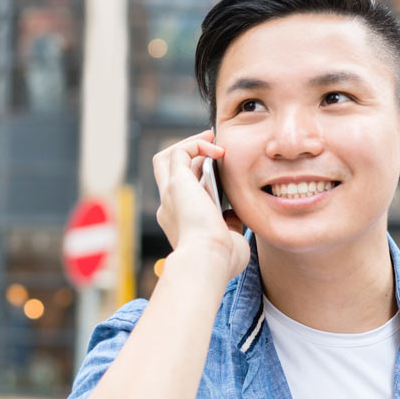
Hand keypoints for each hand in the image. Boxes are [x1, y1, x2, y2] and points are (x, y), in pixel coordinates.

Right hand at [153, 130, 249, 278]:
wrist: (210, 260)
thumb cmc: (222, 260)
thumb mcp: (229, 241)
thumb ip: (229, 226)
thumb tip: (233, 215)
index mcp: (180, 223)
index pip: (184, 193)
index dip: (198, 178)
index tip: (219, 173)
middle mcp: (169, 207)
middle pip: (166, 172)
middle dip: (187, 155)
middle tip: (211, 147)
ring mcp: (170, 195)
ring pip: (167, 158)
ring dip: (189, 144)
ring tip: (211, 138)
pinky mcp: (176, 184)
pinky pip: (180, 152)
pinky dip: (197, 145)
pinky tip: (218, 149)